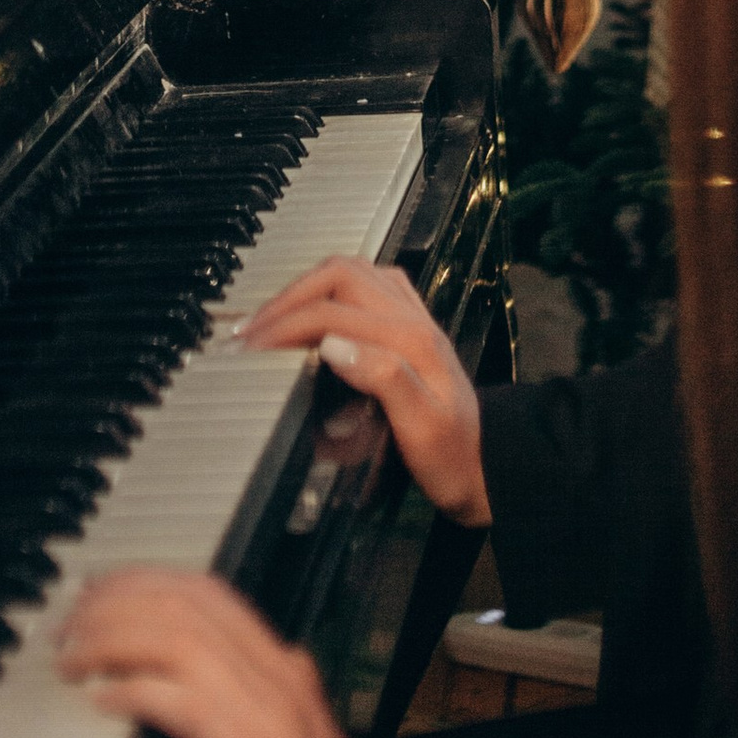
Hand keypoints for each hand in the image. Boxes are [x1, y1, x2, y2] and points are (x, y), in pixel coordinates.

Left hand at [57, 569, 358, 737]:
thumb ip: (250, 724)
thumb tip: (189, 703)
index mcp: (289, 677)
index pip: (212, 595)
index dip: (148, 582)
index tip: (100, 592)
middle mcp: (283, 682)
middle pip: (189, 604)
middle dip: (120, 599)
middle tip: (71, 621)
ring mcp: (272, 718)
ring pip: (180, 637)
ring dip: (115, 637)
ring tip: (74, 656)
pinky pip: (182, 700)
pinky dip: (134, 688)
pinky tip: (102, 699)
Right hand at [239, 257, 488, 527]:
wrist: (487, 467)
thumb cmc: (451, 458)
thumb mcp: (422, 429)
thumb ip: (384, 380)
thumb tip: (333, 344)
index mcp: (409, 339)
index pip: (331, 312)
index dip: (285, 324)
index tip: (250, 349)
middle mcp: (412, 317)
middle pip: (339, 274)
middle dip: (288, 296)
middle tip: (252, 329)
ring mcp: (413, 316)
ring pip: (352, 270)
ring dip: (306, 286)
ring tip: (272, 317)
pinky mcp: (411, 323)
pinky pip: (369, 282)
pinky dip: (332, 287)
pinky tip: (316, 307)